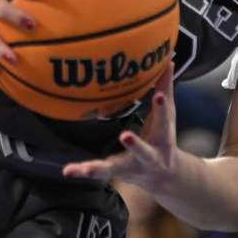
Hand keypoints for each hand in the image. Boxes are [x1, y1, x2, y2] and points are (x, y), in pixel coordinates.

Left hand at [63, 64, 177, 187]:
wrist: (165, 177)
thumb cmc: (163, 138)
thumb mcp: (168, 117)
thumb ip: (166, 88)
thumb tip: (169, 60)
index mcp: (163, 138)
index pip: (164, 119)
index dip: (162, 107)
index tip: (158, 95)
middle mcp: (149, 156)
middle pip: (143, 152)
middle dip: (135, 145)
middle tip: (125, 136)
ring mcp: (131, 166)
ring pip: (115, 168)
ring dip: (100, 168)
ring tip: (85, 169)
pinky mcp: (115, 172)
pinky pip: (98, 171)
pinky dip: (82, 171)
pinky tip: (67, 170)